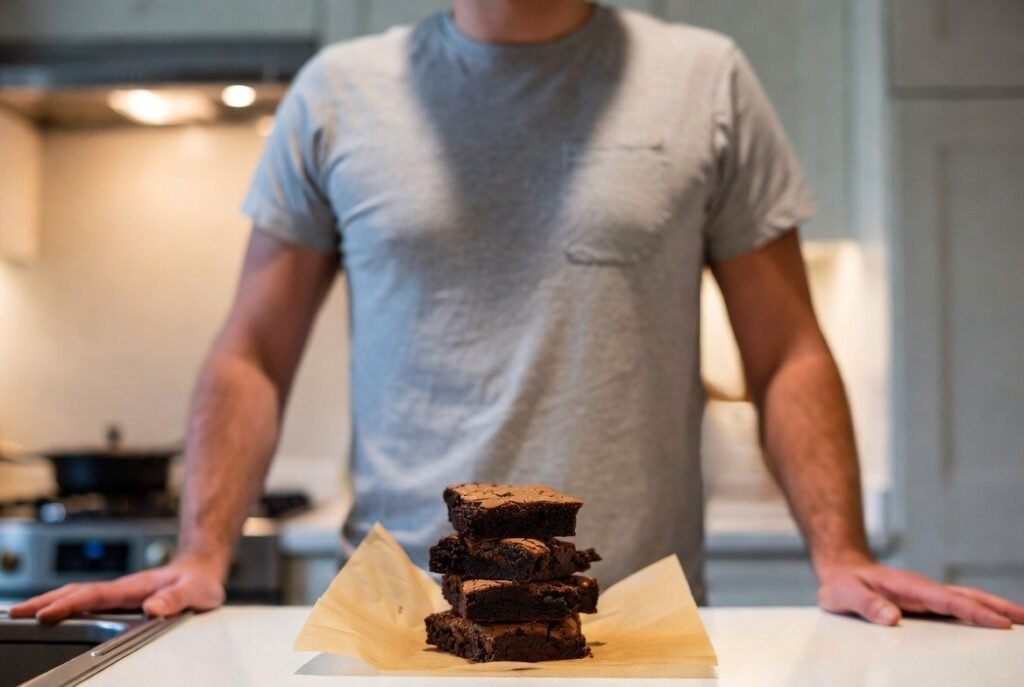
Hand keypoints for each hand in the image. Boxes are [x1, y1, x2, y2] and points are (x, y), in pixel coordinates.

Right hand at [7, 555, 225, 622]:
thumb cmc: (198, 582)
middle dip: (46, 601)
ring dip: (50, 601)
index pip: (95, 595)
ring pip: (79, 595)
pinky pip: (87, 600)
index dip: (69, 605)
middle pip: (77, 592)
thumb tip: (153, 609)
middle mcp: (123, 588)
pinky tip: (53, 612)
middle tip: (16, 612)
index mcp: (135, 587)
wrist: (202, 570)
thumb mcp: (195, 592)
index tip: (45, 613)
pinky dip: (65, 604)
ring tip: (22, 612)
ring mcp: (120, 593)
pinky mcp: (121, 599)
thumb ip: (176, 599)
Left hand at [817, 559, 1023, 627]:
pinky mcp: (925, 603)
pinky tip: (993, 623)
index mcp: (909, 587)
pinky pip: (958, 608)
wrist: (840, 571)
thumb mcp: (844, 594)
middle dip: (1000, 608)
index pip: (948, 601)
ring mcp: (926, 596)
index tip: (1001, 623)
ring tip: (1022, 621)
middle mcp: (923, 589)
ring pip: (967, 600)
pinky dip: (980, 613)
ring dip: (995, 609)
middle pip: (968, 597)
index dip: (975, 613)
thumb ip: (864, 605)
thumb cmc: (842, 583)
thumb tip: (891, 618)